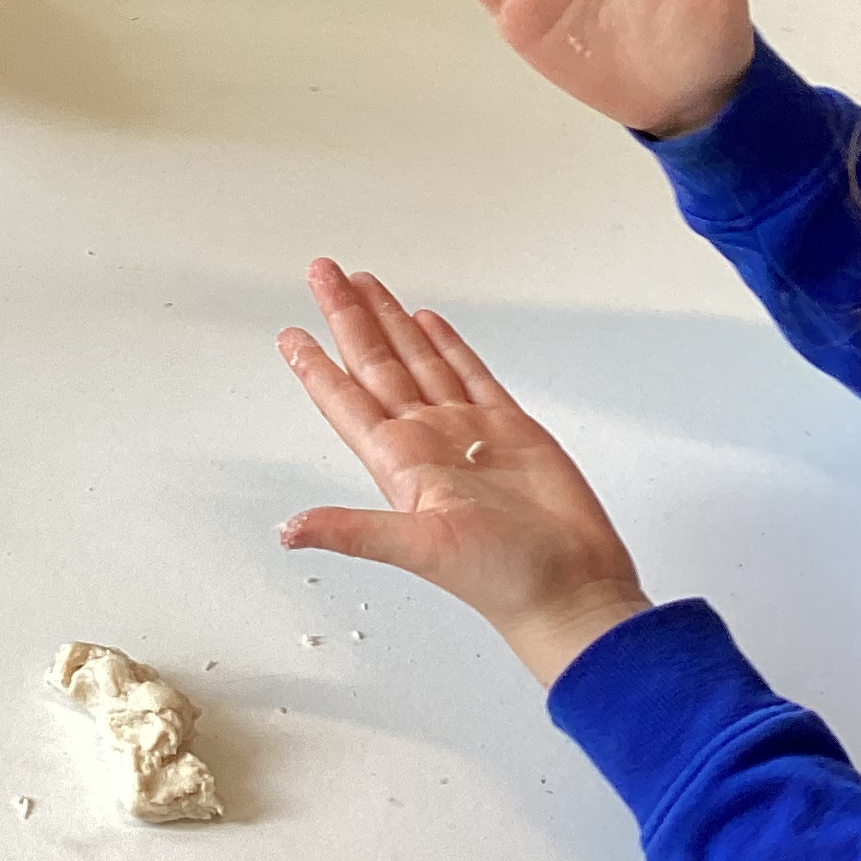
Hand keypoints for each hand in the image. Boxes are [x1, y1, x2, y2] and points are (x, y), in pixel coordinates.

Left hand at [277, 260, 651, 685]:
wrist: (570, 588)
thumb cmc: (501, 578)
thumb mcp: (418, 550)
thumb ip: (353, 532)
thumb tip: (289, 531)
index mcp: (400, 463)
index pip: (346, 400)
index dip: (316, 366)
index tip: (289, 334)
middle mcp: (428, 441)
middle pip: (377, 363)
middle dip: (349, 317)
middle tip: (323, 272)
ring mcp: (468, 432)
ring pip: (420, 360)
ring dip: (391, 322)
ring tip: (365, 283)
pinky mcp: (511, 429)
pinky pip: (471, 374)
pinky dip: (449, 345)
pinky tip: (428, 322)